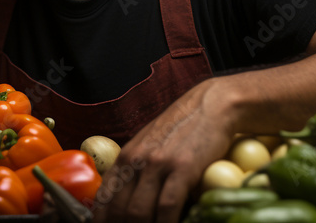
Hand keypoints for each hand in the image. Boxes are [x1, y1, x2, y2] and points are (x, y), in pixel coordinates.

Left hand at [93, 77, 235, 222]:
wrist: (212, 105)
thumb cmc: (183, 128)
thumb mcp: (152, 146)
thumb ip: (139, 170)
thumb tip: (130, 202)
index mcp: (125, 157)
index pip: (104, 198)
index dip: (103, 222)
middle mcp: (136, 161)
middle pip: (118, 210)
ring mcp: (158, 164)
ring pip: (138, 212)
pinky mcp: (182, 167)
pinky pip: (168, 206)